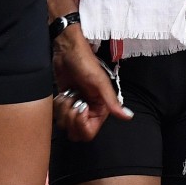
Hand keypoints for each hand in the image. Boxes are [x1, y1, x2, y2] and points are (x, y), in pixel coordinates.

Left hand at [51, 26, 131, 141]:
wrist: (67, 51)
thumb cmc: (84, 62)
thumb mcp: (100, 82)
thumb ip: (112, 102)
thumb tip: (128, 116)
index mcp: (101, 108)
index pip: (88, 133)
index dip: (81, 123)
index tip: (81, 106)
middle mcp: (89, 111)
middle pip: (75, 132)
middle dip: (70, 116)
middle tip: (74, 99)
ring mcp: (76, 108)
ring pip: (64, 125)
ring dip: (63, 108)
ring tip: (70, 93)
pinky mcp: (65, 103)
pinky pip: (57, 116)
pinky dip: (58, 105)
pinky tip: (64, 93)